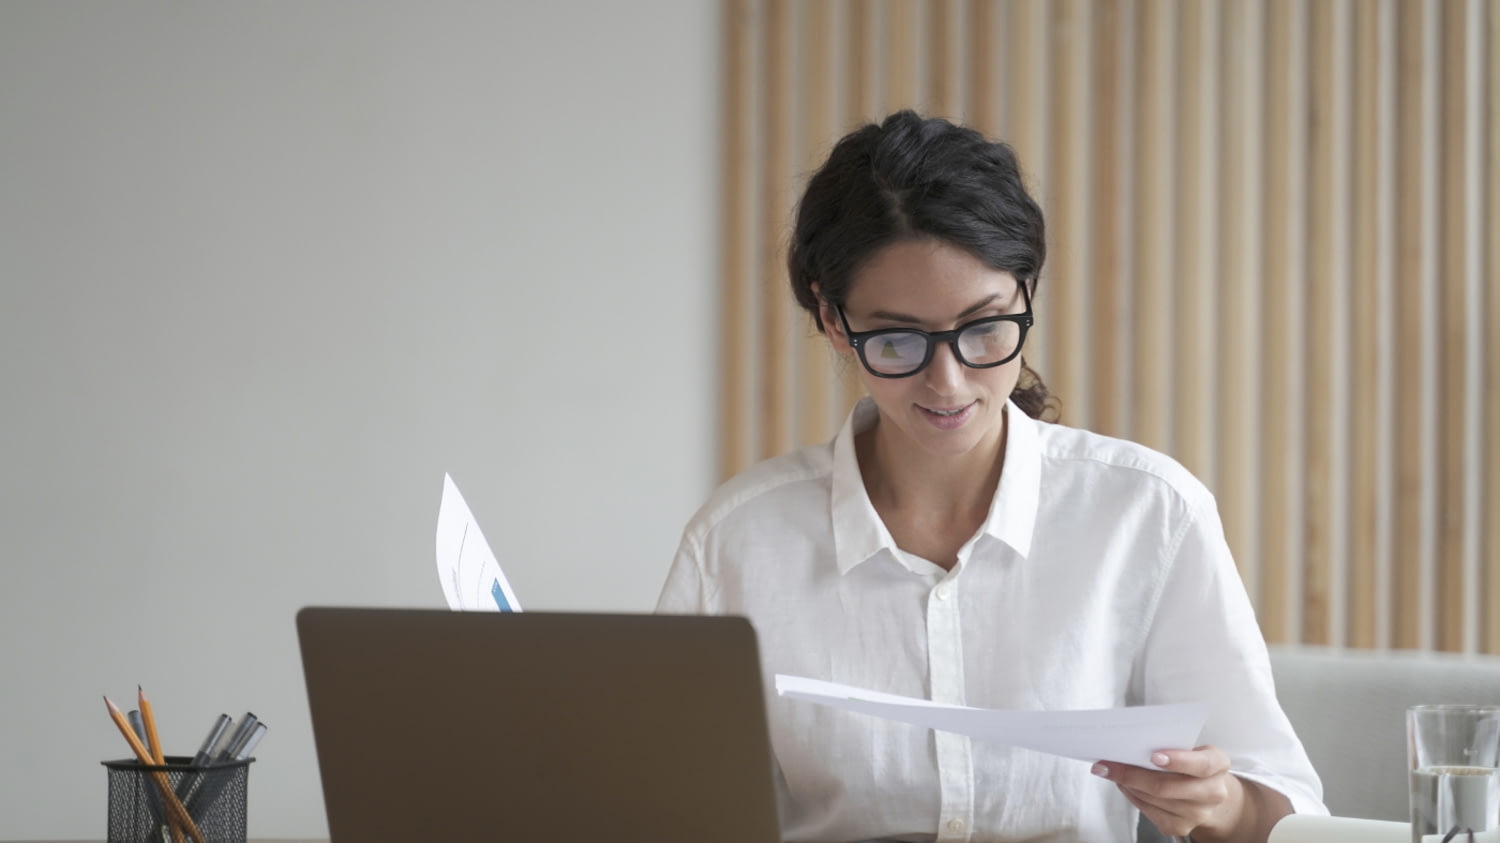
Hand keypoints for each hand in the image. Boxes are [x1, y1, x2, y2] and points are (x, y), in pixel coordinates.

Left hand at [1092, 745, 1241, 839]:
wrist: (1207, 791)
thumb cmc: (1192, 763)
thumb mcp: (1190, 747)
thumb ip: (1169, 743)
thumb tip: (1131, 742)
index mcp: (1218, 764)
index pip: (1202, 764)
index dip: (1178, 761)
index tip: (1153, 755)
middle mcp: (1213, 792)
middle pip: (1167, 786)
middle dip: (1132, 774)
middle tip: (1108, 764)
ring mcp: (1198, 813)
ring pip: (1154, 799)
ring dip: (1127, 784)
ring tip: (1109, 770)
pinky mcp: (1181, 827)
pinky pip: (1149, 812)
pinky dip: (1132, 795)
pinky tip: (1123, 784)